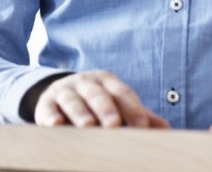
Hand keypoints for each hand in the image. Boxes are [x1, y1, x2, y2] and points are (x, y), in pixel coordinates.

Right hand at [34, 70, 169, 128]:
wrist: (58, 94)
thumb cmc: (95, 103)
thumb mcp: (116, 104)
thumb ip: (138, 115)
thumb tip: (166, 129)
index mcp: (106, 81)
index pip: (121, 92)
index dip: (132, 108)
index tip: (142, 127)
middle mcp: (84, 82)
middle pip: (96, 93)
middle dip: (105, 108)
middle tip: (114, 124)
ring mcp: (64, 91)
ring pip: (72, 99)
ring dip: (80, 112)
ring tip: (88, 126)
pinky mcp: (45, 103)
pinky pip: (47, 108)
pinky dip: (51, 116)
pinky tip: (56, 124)